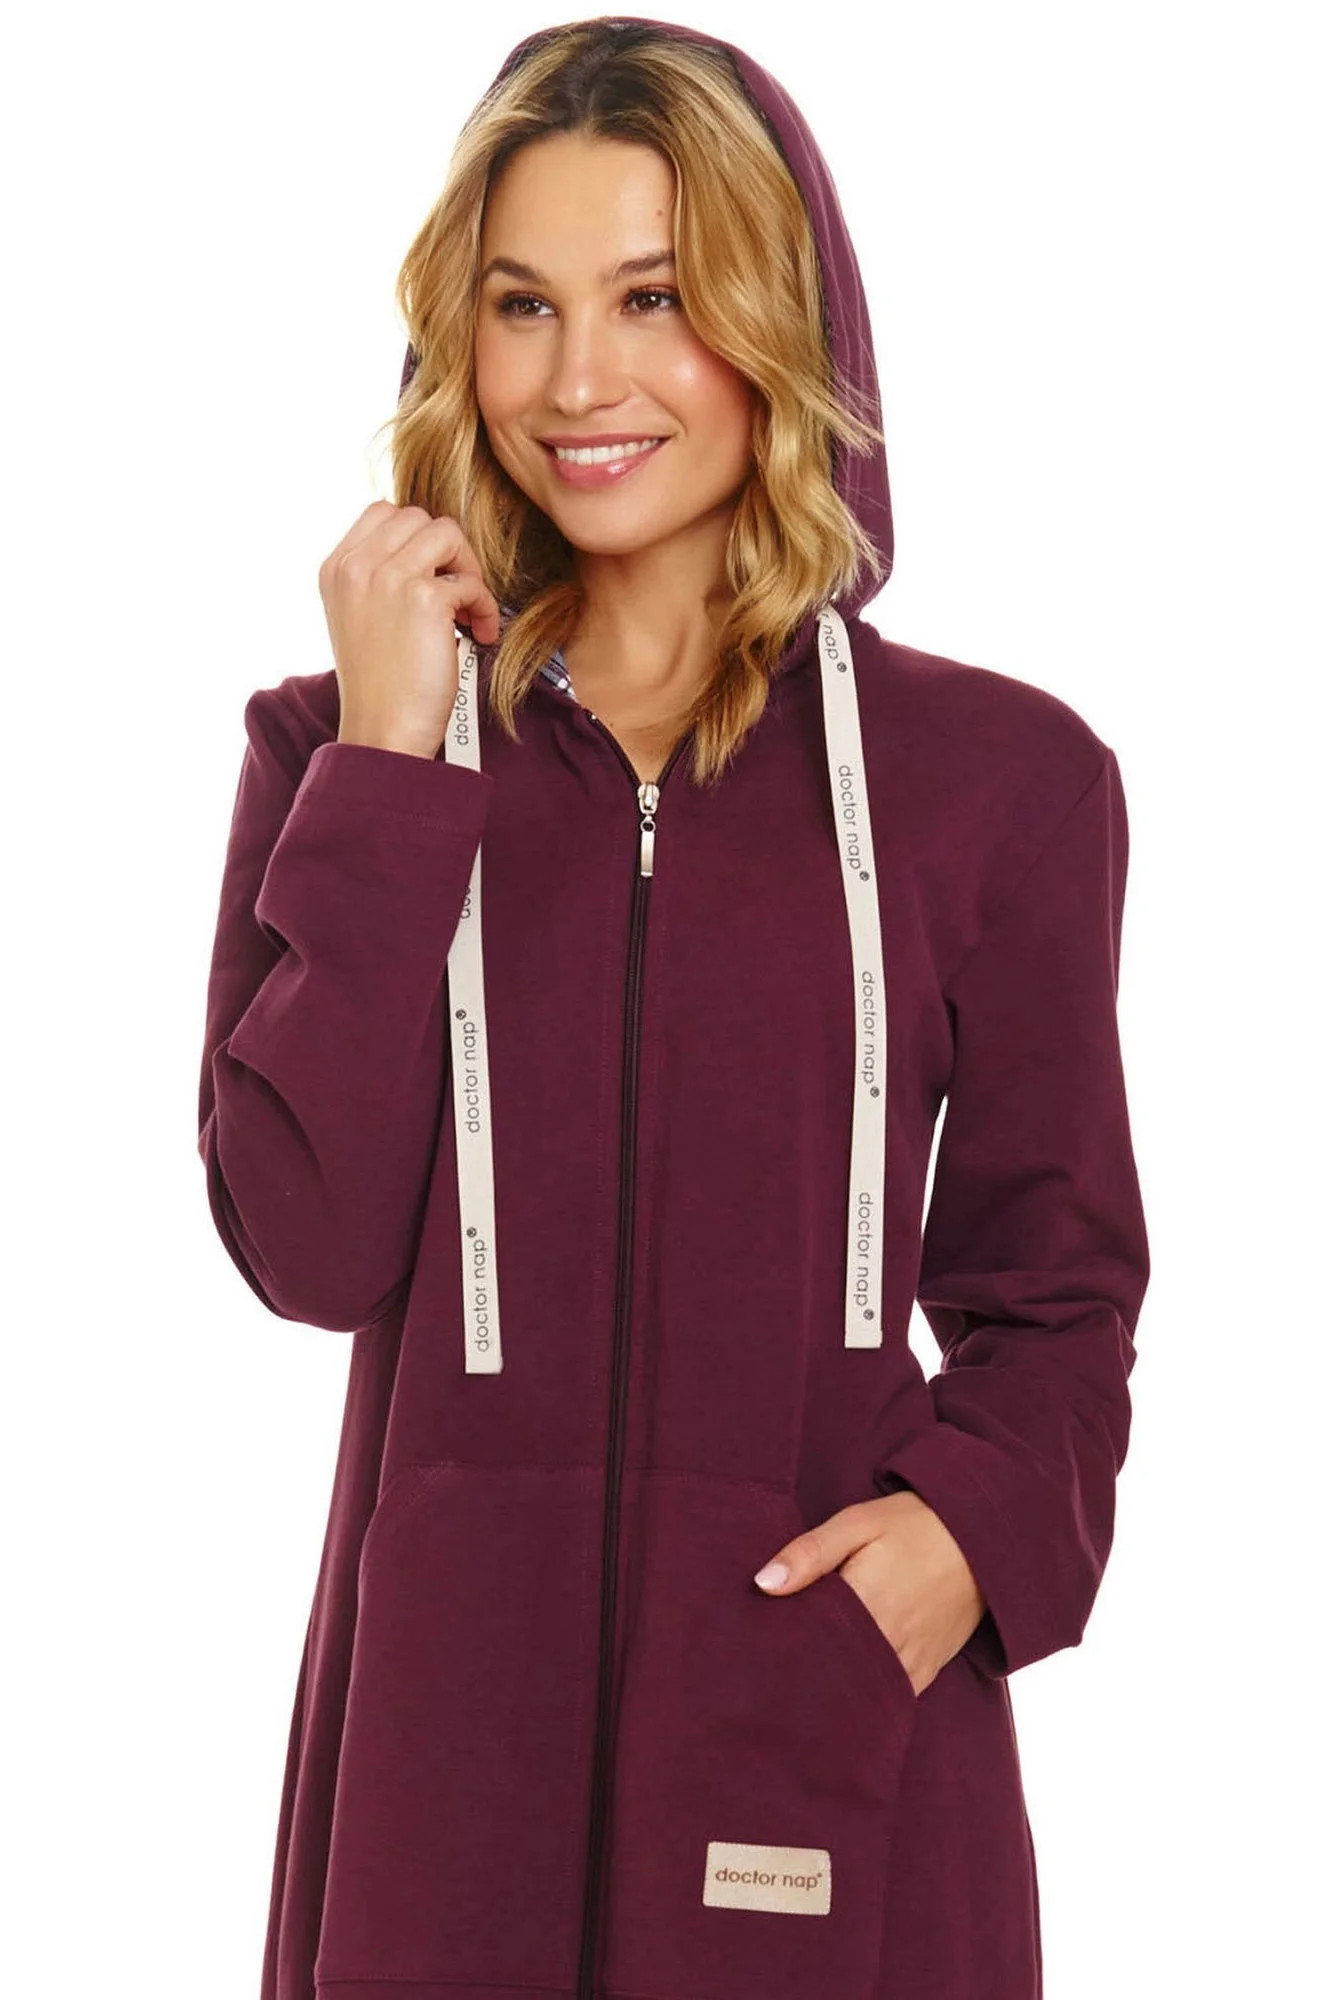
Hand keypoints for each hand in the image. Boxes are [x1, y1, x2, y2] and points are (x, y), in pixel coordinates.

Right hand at [319, 501, 501, 757]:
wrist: (382, 730)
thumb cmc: (379, 685)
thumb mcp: (359, 617)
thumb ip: (377, 578)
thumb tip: (427, 551)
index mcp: (336, 568)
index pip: (382, 512)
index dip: (417, 538)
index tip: (431, 575)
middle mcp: (356, 566)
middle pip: (418, 517)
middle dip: (446, 552)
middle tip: (455, 594)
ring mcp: (388, 578)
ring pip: (447, 533)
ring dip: (467, 570)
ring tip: (467, 611)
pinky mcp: (424, 599)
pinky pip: (470, 582)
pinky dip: (484, 607)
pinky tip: (478, 635)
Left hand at [753, 1492, 986, 1697]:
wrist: (982, 1537)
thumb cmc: (914, 1524)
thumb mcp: (858, 1523)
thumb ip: (810, 1553)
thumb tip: (763, 1583)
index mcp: (865, 1601)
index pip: (810, 1641)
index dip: (781, 1649)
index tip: (756, 1653)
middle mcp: (889, 1639)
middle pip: (832, 1672)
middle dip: (802, 1675)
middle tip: (769, 1676)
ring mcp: (912, 1658)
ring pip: (862, 1690)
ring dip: (835, 1689)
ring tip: (799, 1691)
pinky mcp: (928, 1668)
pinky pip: (893, 1696)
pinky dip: (868, 1697)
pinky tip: (844, 1696)